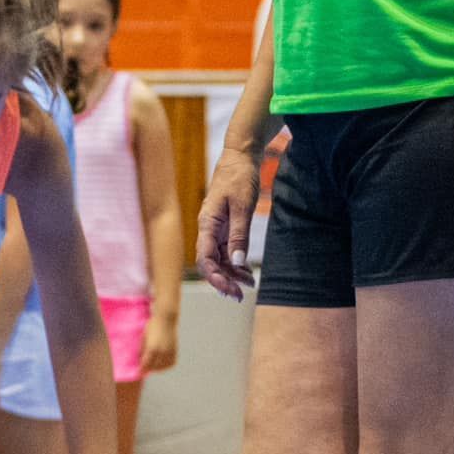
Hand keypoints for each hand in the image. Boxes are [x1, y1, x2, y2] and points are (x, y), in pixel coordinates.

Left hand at [140, 308, 177, 374]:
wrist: (166, 319)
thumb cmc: (152, 326)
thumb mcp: (143, 338)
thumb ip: (142, 350)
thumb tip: (140, 360)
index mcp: (152, 348)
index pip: (146, 364)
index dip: (141, 370)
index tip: (139, 373)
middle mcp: (162, 352)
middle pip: (154, 367)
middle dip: (149, 369)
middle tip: (145, 368)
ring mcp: (169, 352)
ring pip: (163, 367)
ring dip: (158, 368)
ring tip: (154, 366)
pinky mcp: (175, 350)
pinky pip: (171, 363)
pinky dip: (166, 365)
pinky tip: (162, 363)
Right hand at [195, 148, 260, 301]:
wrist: (241, 157)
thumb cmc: (239, 178)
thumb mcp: (243, 207)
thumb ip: (239, 235)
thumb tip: (236, 263)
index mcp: (207, 224)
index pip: (205, 259)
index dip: (215, 277)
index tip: (230, 290)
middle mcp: (208, 230)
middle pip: (211, 263)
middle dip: (224, 281)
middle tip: (240, 296)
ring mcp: (215, 230)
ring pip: (219, 260)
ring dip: (232, 275)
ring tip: (249, 286)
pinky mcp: (224, 228)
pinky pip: (226, 251)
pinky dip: (236, 263)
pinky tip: (247, 273)